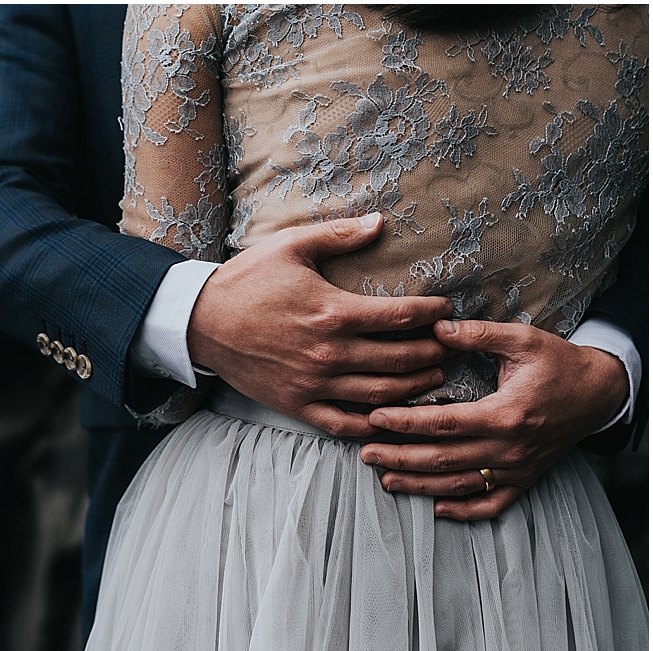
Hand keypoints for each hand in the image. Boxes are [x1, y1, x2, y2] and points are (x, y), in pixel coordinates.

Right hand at [187, 213, 453, 436]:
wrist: (201, 321)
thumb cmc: (247, 280)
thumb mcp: (291, 246)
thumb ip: (339, 235)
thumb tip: (381, 222)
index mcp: (334, 312)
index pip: (403, 316)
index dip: (434, 312)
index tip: (447, 309)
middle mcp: (330, 353)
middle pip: (402, 358)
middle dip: (435, 351)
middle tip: (451, 345)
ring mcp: (315, 383)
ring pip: (382, 394)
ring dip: (416, 387)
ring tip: (435, 376)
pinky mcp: (298, 404)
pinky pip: (345, 423)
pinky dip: (374, 425)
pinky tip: (392, 416)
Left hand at [359, 319, 629, 520]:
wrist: (599, 393)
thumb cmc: (558, 363)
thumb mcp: (522, 339)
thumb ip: (477, 334)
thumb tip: (436, 327)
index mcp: (505, 414)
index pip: (443, 423)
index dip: (405, 422)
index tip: (374, 417)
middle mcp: (509, 448)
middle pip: (444, 459)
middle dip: (400, 458)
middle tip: (364, 453)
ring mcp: (517, 469)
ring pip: (460, 486)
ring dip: (419, 485)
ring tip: (384, 479)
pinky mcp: (525, 480)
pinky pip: (492, 504)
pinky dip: (464, 510)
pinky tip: (436, 508)